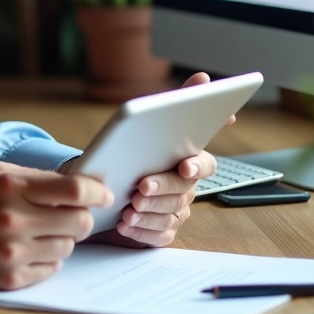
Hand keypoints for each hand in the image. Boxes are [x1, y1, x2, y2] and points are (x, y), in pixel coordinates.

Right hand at [0, 161, 113, 289]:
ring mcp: (12, 252)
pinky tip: (27, 248)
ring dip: (61, 239)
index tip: (103, 194)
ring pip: (68, 247)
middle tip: (70, 214)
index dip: (96, 191)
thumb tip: (82, 183)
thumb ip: (38, 177)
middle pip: (79, 221)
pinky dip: (46, 260)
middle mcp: (14, 219)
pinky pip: (51, 270)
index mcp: (12, 187)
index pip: (74, 189)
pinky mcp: (9, 277)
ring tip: (40, 231)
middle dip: (81, 217)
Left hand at [71, 72, 228, 247]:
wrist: (107, 178)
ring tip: (129, 207)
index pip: (206, 164)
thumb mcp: (152, 120)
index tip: (183, 164)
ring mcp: (175, 211)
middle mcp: (186, 188)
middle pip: (183, 193)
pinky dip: (140, 231)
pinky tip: (124, 223)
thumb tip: (203, 77)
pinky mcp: (160, 231)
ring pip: (170, 216)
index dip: (197, 165)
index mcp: (189, 161)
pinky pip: (156, 235)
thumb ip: (180, 100)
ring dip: (149, 212)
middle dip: (162, 189)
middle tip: (141, 187)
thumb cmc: (136, 147)